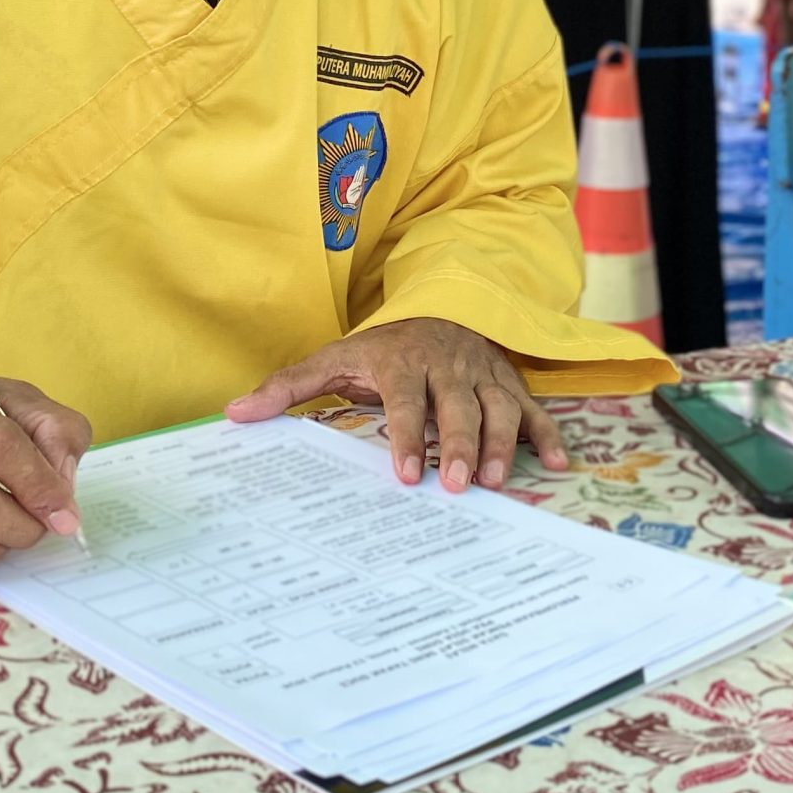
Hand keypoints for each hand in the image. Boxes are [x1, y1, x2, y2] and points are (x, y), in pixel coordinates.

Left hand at [226, 317, 568, 492]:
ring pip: (499, 408)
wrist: (439, 306)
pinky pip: (534, 408)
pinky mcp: (510, 383)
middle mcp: (448, 365)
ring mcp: (483, 374)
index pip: (406, 402)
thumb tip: (234, 415)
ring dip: (502, 445)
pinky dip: (548, 435)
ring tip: (496, 483)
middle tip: (457, 487)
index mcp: (403, 362)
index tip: (406, 474)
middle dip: (460, 447)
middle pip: (458, 408)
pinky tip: (558, 465)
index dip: (407, 437)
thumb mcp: (332, 359)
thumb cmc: (381, 348)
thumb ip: (287, 388)